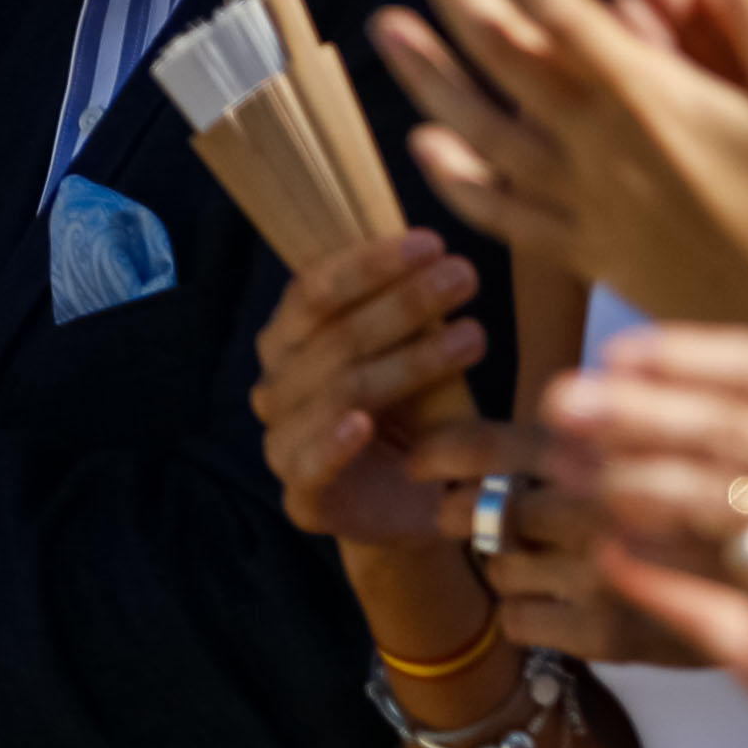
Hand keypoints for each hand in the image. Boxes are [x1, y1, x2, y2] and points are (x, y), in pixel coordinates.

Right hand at [248, 228, 482, 540]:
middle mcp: (275, 387)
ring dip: (408, 361)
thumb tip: (442, 257)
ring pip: (338, 390)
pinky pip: (309, 466)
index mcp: (288, 342)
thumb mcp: (414, 354)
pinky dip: (332, 443)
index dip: (369, 264)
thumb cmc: (413, 415)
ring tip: (472, 337)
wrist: (412, 504)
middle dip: (404, 303)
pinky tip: (362, 425)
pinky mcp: (302, 498)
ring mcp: (282, 442)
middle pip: (334, 336)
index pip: (312, 292)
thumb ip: (410, 314)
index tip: (431, 243)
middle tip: (464, 277)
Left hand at [379, 0, 747, 358]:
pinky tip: (425, 144)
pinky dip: (459, 178)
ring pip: (482, 128)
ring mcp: (584, 202)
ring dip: (428, 73)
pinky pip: (506, 212)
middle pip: (502, 50)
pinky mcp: (588, 251)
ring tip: (382, 22)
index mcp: (648, 102)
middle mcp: (598, 148)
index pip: (561, 8)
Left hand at [400, 419, 707, 667]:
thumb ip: (581, 443)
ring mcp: (602, 572)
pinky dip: (527, 615)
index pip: (492, 444)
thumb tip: (484, 442)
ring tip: (551, 564)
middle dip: (469, 515)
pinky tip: (564, 605)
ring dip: (506, 567)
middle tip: (482, 519)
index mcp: (607, 450)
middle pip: (483, 511)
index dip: (441, 452)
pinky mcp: (606, 634)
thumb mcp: (654, 457)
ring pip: (496, 568)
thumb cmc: (702, 520)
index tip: (417, 463)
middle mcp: (599, 506)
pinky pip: (515, 622)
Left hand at [546, 158, 747, 691]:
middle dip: (632, 415)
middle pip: (719, 429)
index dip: (685, 357)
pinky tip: (618, 546)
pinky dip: (673, 558)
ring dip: (633, 481)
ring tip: (568, 468)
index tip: (621, 350)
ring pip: (714, 498)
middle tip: (559, 402)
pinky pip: (733, 570)